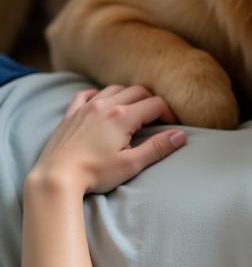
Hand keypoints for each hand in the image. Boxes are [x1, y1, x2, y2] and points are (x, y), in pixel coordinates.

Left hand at [28, 85, 186, 194]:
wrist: (55, 177)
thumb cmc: (95, 173)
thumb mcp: (132, 164)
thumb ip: (158, 147)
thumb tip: (180, 136)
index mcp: (123, 116)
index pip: (155, 104)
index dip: (169, 114)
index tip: (172, 127)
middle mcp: (105, 105)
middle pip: (138, 91)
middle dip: (152, 102)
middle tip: (156, 119)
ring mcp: (86, 107)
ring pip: (114, 89)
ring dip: (128, 96)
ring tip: (134, 112)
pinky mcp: (70, 114)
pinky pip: (85, 94)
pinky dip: (97, 95)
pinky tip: (101, 104)